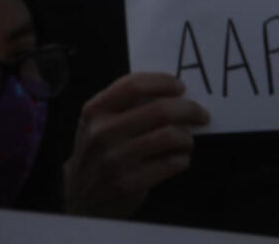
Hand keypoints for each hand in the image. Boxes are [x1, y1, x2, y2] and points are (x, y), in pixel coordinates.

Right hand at [64, 72, 208, 217]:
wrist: (78, 196)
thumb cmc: (95, 152)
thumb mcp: (95, 121)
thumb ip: (121, 103)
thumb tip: (166, 90)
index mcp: (95, 111)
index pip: (134, 85)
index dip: (163, 82)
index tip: (179, 87)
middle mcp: (103, 132)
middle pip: (160, 110)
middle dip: (188, 109)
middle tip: (200, 113)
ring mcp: (116, 159)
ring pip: (169, 137)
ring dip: (186, 137)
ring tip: (186, 140)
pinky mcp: (130, 183)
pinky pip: (171, 164)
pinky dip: (182, 159)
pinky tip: (178, 159)